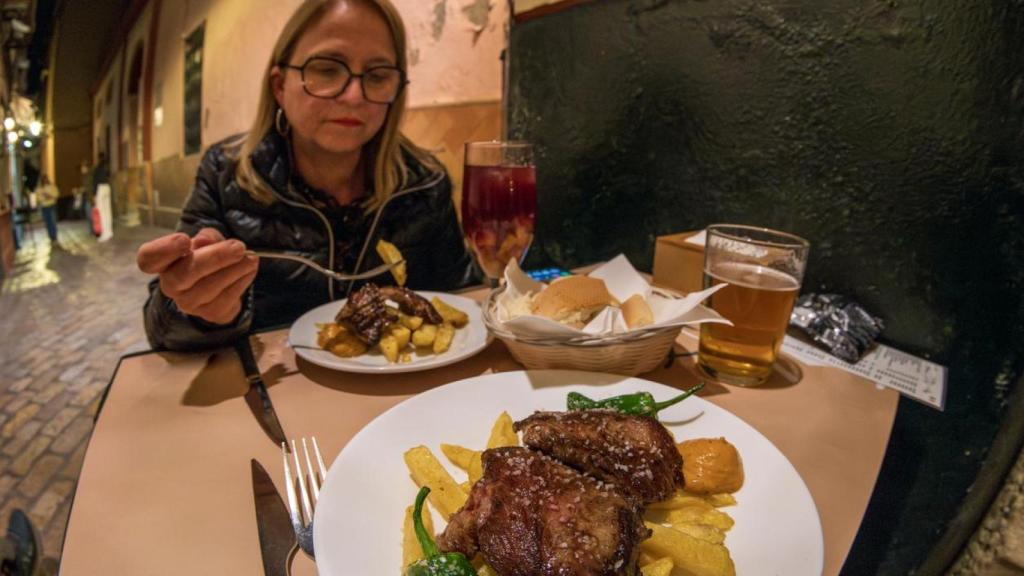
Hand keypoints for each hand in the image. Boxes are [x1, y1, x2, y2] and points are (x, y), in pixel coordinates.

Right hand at [137, 228, 258, 324]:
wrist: (222, 286)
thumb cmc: (208, 257)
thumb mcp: (208, 241)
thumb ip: (207, 237)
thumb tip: (206, 241)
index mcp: (163, 263)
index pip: (148, 259)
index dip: (163, 250)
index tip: (184, 240)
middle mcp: (171, 285)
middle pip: (183, 275)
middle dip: (213, 259)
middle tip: (238, 247)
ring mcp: (189, 303)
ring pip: (209, 287)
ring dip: (234, 270)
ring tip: (250, 258)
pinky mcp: (210, 313)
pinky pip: (226, 297)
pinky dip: (242, 281)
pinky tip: (249, 270)